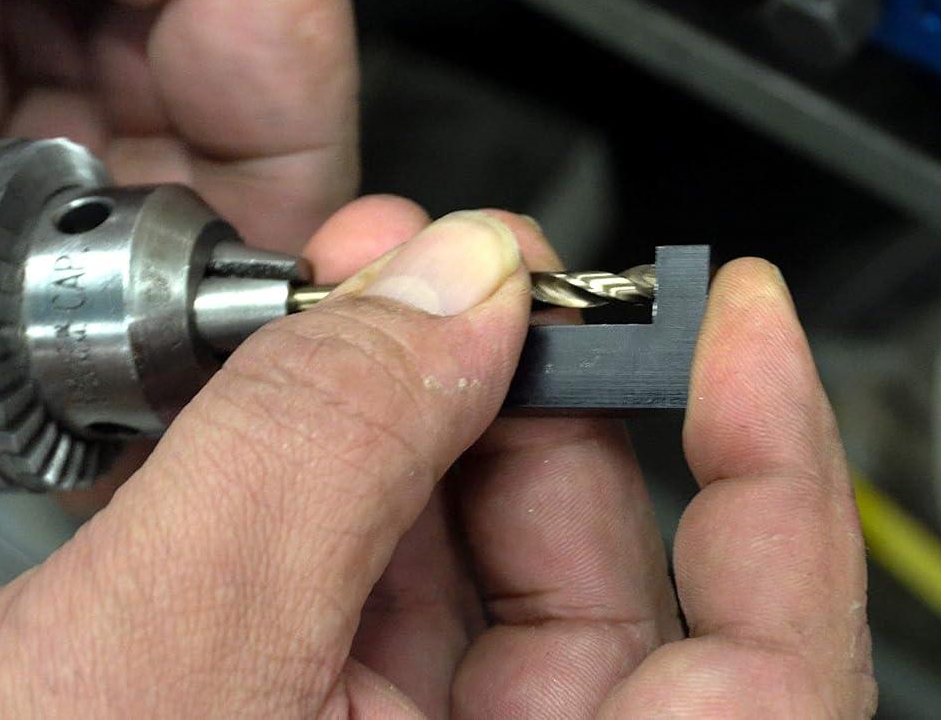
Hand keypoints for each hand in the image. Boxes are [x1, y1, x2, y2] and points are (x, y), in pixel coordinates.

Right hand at [0, 197, 874, 716]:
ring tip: (342, 312)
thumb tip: (447, 290)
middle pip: (598, 577)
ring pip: (469, 565)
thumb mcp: (164, 656)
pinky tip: (277, 399)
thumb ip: (315, 451)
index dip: (776, 468)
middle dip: (524, 393)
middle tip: (450, 281)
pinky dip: (327, 474)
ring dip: (413, 414)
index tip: (739, 320)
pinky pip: (361, 588)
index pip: (764, 660)